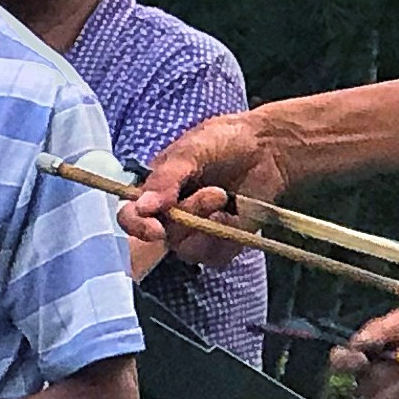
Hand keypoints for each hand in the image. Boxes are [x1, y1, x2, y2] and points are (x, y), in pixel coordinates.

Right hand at [130, 111, 283, 261]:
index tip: (156, 229)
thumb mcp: (192, 149)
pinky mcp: (219, 245)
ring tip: (227, 200)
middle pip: (164, 236)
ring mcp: (193, 233)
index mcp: (153, 191)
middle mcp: (168, 216)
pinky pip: (215, 257)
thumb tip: (141, 206)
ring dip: (209, 226)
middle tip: (216, 193)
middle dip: (191, 214)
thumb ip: (166, 178)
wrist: (268, 148)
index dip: (138, 227)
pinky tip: (237, 216)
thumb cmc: (225, 141)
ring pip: (188, 250)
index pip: (130, 218)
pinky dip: (227, 238)